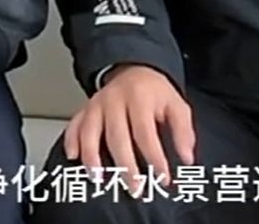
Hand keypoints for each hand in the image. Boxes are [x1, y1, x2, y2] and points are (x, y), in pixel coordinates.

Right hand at [64, 64, 195, 194]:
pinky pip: (74, 124)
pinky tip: (74, 156)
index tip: (162, 177)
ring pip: (90, 131)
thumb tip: (186, 157)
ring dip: (92, 156)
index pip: (145, 132)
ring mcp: (96, 104)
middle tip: (134, 188)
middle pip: (117, 136)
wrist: (133, 70)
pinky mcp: (85, 109)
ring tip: (99, 177)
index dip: (154, 157)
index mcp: (139, 98)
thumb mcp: (177, 106)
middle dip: (125, 166)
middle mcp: (114, 100)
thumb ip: (183, 131)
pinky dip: (71, 140)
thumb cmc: (155, 93)